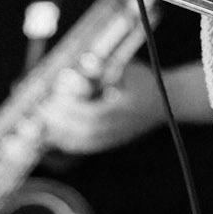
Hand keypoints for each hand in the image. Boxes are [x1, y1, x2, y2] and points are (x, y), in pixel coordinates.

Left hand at [42, 54, 165, 154]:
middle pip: (86, 132)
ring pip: (85, 143)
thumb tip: (79, 69)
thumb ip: (104, 69)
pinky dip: (69, 141)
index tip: (53, 100)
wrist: (170, 101)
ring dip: (62, 133)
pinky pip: (88, 146)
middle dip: (61, 122)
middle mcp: (121, 127)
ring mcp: (117, 137)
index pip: (94, 115)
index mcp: (125, 109)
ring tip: (45, 120)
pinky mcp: (113, 141)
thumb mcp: (127, 67)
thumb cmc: (145, 80)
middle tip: (43, 109)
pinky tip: (55, 132)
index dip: (71, 110)